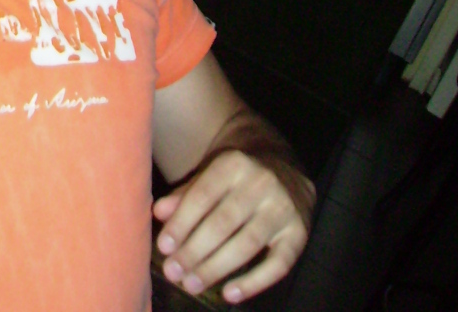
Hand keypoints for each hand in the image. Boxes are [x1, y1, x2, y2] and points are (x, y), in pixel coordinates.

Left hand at [154, 149, 312, 301]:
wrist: (283, 167)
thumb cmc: (236, 177)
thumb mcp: (210, 174)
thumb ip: (185, 194)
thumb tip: (158, 213)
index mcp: (234, 164)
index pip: (203, 196)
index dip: (182, 222)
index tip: (163, 246)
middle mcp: (261, 183)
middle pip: (223, 222)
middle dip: (195, 250)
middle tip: (174, 272)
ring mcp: (282, 209)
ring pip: (247, 244)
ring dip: (216, 268)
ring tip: (192, 284)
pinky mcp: (298, 233)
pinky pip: (278, 264)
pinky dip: (254, 282)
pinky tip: (229, 294)